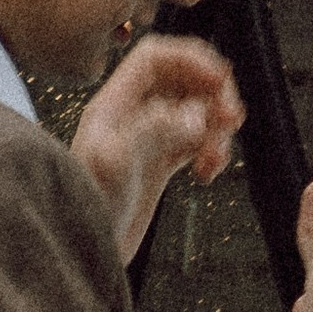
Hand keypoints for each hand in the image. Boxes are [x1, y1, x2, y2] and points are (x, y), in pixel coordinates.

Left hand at [71, 34, 243, 261]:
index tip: (220, 79)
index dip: (191, 59)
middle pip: (182, 79)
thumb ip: (154, 131)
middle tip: (232, 118)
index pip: (155, 57)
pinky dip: (212, 152)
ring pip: (195, 111)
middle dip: (213, 93)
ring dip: (217, 129)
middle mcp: (130, 116)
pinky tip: (207, 175)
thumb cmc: (85, 210)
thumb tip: (196, 115)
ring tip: (217, 157)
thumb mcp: (116, 165)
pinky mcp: (159, 164)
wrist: (80, 254)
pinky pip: (196, 142)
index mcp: (114, 104)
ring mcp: (146, 139)